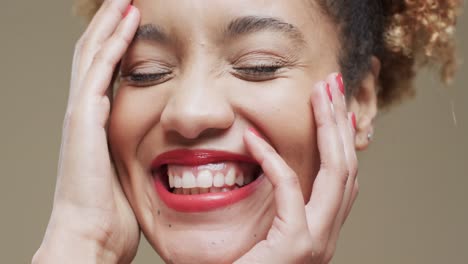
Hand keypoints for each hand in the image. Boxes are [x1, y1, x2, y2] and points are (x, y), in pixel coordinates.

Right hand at [33, 1, 139, 262]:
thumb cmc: (109, 214)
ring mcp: (81, 113)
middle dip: (111, 26)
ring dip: (111, 24)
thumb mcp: (126, 175)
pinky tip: (127, 21)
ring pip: (94, 54)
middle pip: (96, 56)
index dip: (118, 46)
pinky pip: (100, 71)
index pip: (105, 74)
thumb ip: (134, 154)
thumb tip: (158, 152)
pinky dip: (113, 43)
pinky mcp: (84, 119)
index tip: (136, 24)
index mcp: (96, 124)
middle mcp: (85, 112)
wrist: (89, 237)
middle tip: (127, 1)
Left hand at [236, 73, 358, 263]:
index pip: (341, 176)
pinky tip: (252, 137)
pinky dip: (271, 159)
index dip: (340, 139)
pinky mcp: (297, 245)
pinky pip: (288, 190)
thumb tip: (271, 166)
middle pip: (346, 167)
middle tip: (333, 85)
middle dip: (340, 122)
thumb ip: (281, 206)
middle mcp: (328, 234)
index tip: (334, 108)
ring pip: (335, 173)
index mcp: (321, 228)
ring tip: (321, 94)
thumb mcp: (270, 233)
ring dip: (328, 128)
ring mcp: (317, 241)